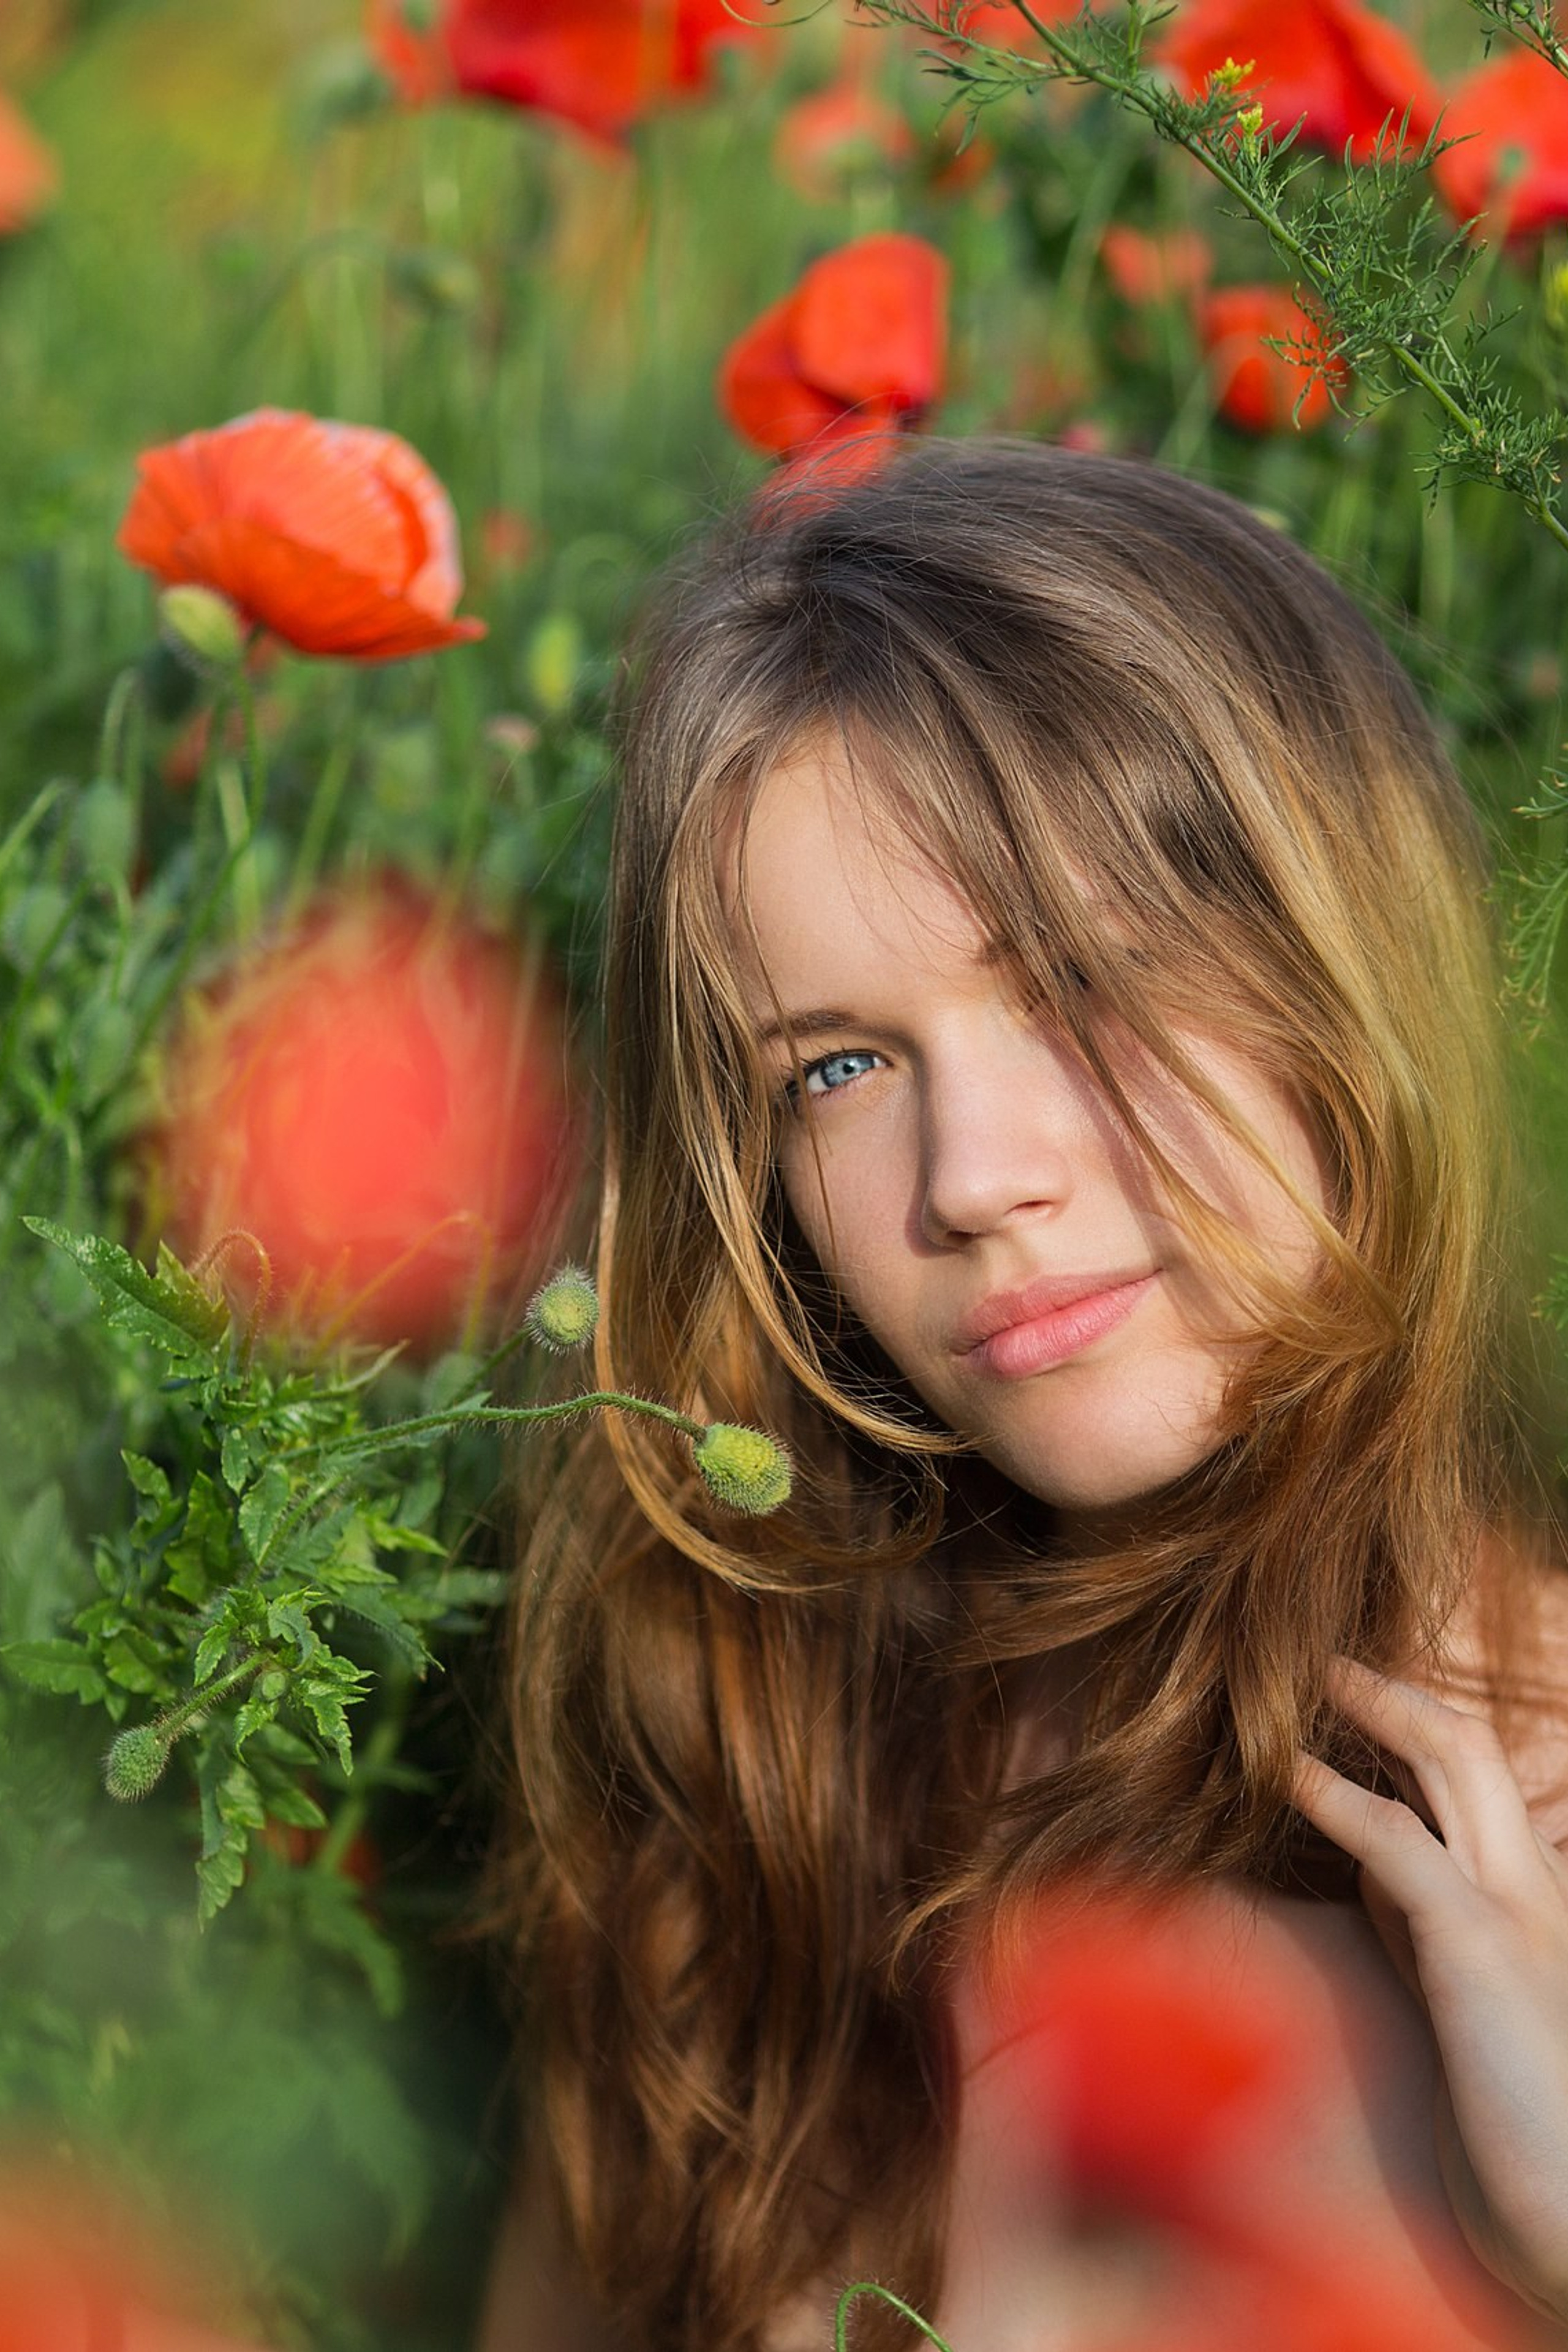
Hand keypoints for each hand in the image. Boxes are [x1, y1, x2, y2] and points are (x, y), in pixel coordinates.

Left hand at [1292, 1656, 1567, 2322]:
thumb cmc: (1522, 2137)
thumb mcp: (1466, 2014)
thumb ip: (1428, 1943)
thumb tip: (1367, 1884)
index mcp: (1534, 1911)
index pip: (1472, 1799)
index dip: (1410, 1747)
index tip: (1351, 1713)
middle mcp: (1536, 1896)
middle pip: (1473, 1756)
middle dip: (1403, 1698)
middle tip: (1333, 1664)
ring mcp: (1517, 1914)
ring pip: (1457, 1765)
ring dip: (1382, 1709)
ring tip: (1316, 1675)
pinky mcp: (1480, 1950)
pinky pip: (1402, 1844)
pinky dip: (1341, 1798)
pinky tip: (1292, 1775)